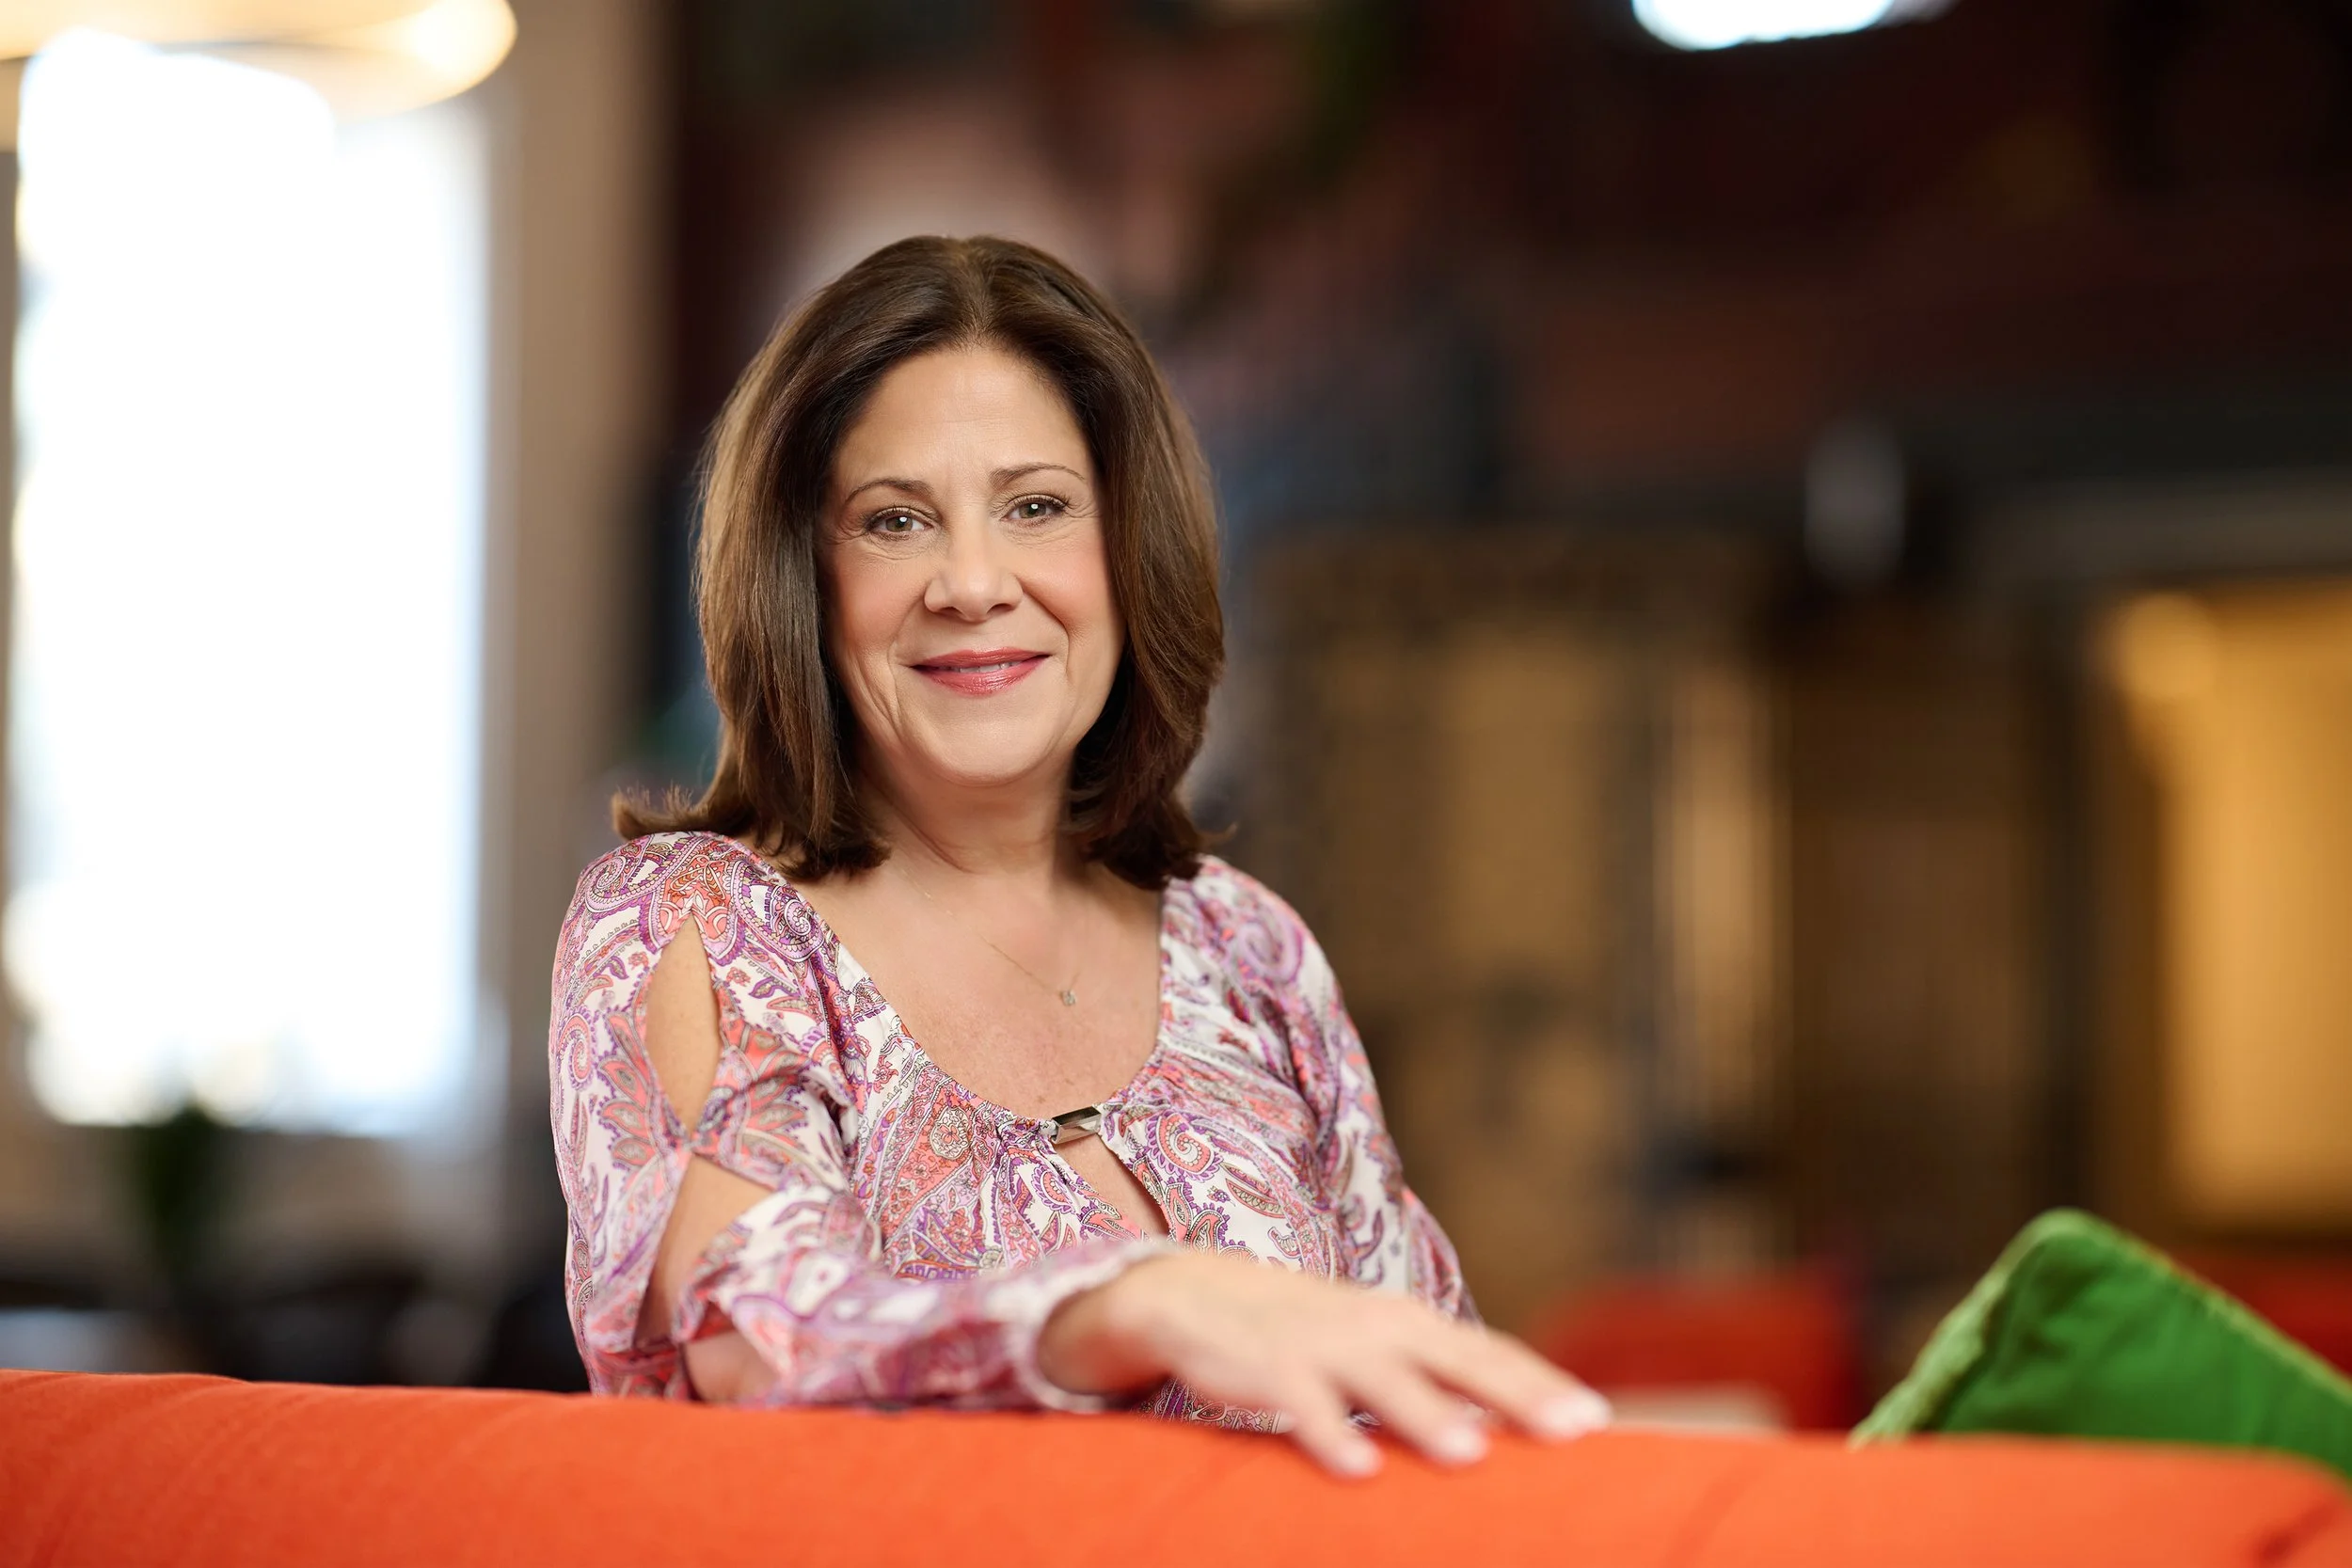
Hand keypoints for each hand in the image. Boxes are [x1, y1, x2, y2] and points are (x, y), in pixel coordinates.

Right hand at [1035, 1250, 1610, 1477]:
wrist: (1200, 1295)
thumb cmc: (1311, 1335)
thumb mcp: (1377, 1346)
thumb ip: (1436, 1380)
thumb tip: (1510, 1426)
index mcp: (1411, 1324)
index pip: (1490, 1353)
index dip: (1542, 1384)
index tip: (1597, 1421)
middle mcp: (1379, 1327)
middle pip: (1461, 1360)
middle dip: (1518, 1395)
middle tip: (1571, 1431)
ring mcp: (1326, 1345)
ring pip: (1386, 1382)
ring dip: (1428, 1415)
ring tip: (1470, 1452)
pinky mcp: (1272, 1369)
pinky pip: (1305, 1407)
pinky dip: (1331, 1435)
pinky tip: (1357, 1469)